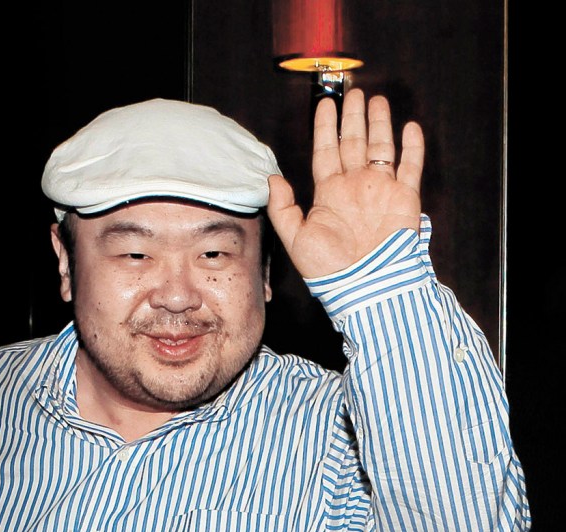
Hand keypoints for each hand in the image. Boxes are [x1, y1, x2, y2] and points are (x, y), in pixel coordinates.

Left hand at [267, 88, 423, 278]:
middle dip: (353, 117)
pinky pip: (410, 166)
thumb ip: (282, 208)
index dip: (326, 127)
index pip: (326, 151)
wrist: (364, 285)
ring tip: (377, 100)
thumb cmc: (328, 269)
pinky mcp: (404, 197)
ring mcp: (380, 190)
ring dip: (379, 123)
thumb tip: (272, 179)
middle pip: (353, 142)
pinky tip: (410, 127)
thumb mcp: (294, 238)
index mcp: (329, 193)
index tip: (325, 104)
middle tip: (354, 93)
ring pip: (381, 147)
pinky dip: (412, 147)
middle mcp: (355, 187)